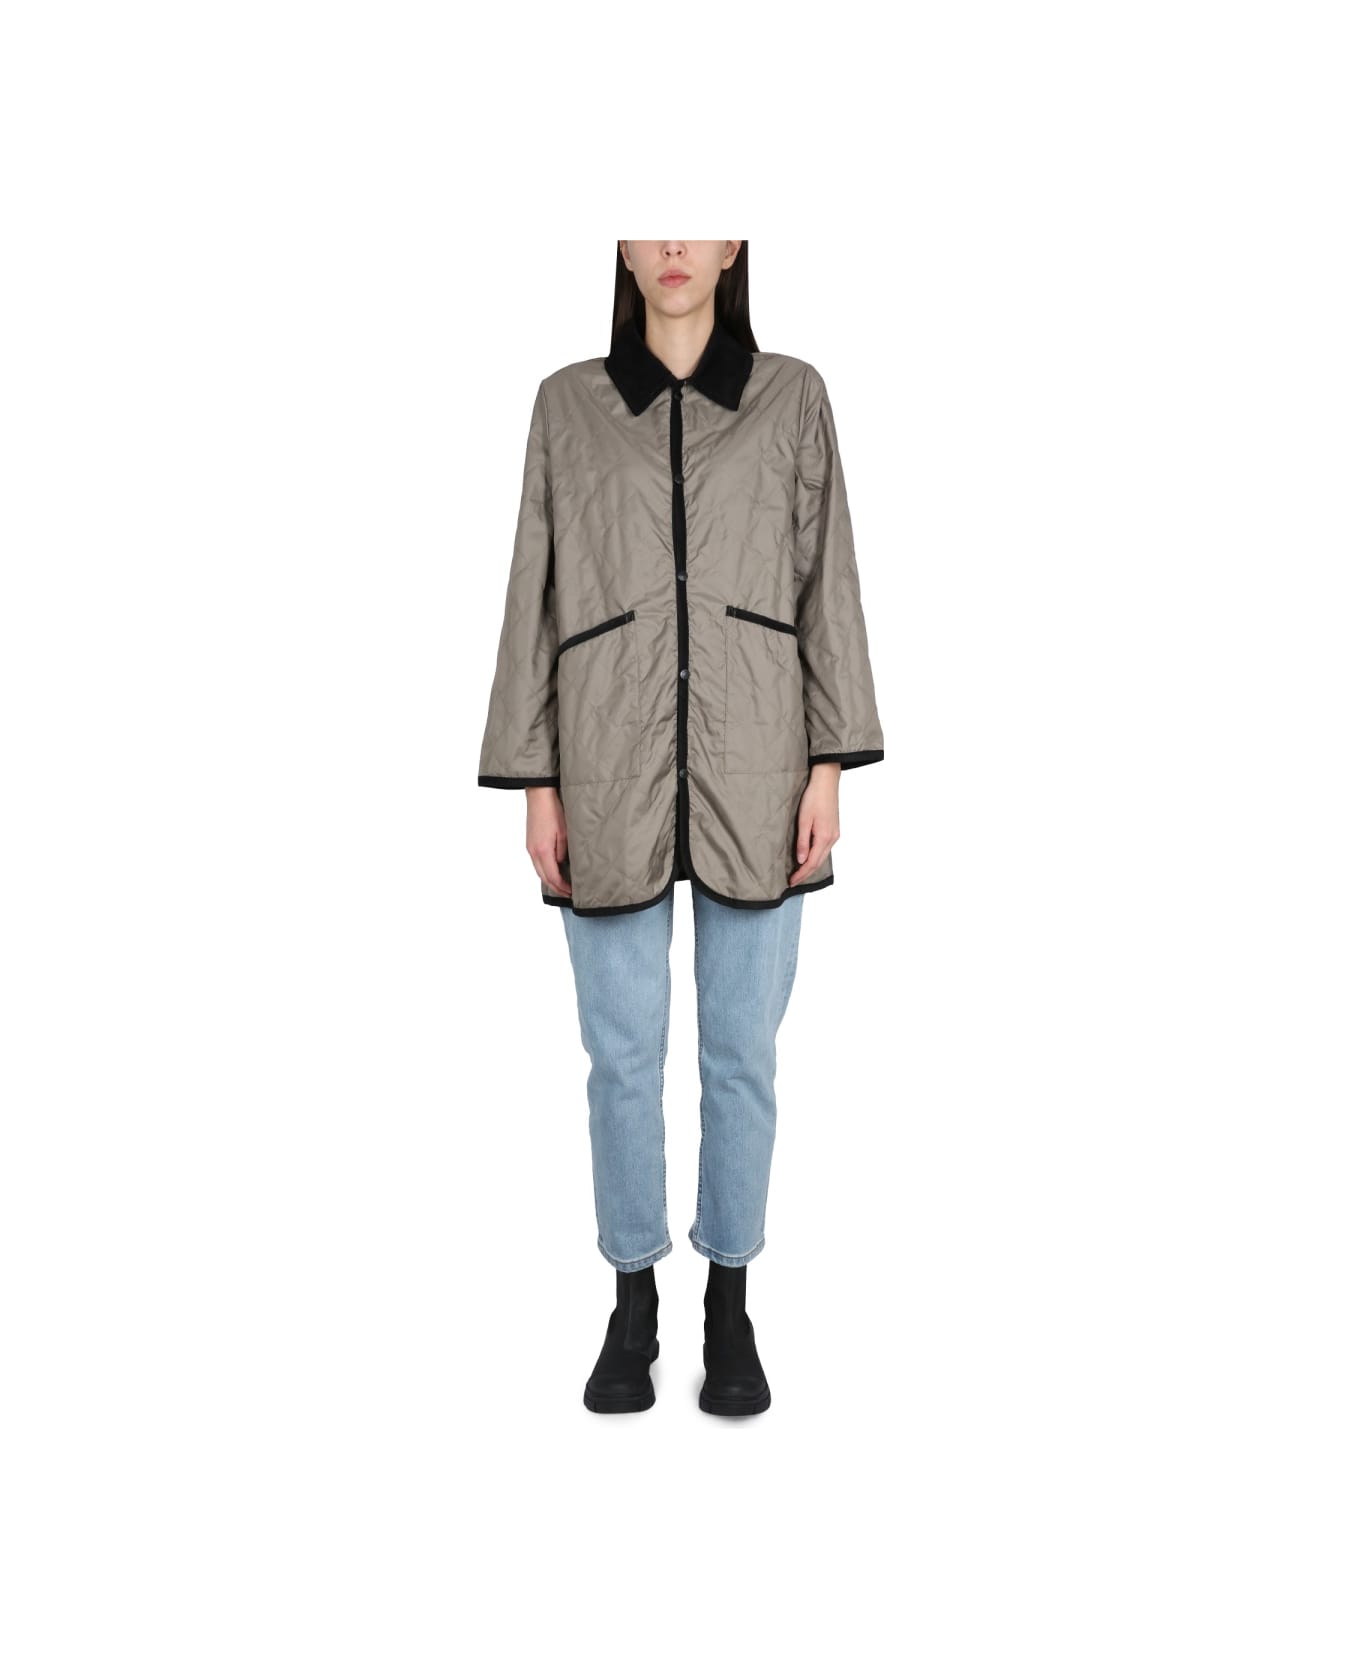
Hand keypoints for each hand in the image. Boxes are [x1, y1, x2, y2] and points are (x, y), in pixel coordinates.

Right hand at [526, 785, 570, 896]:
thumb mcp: (565, 833)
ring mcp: (529, 847)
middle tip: (568, 893)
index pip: (553, 877)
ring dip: (550, 880)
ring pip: (539, 871)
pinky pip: (536, 862)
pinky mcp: (530, 843)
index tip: (572, 892)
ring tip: (562, 885)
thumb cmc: (554, 811)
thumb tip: (561, 863)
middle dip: (556, 887)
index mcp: (543, 851)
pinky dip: (545, 870)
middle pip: (544, 877)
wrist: (539, 795)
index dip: (562, 887)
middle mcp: (533, 852)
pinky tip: (553, 870)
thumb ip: (563, 852)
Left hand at [788, 762, 840, 885]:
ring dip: (811, 866)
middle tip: (793, 881)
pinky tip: (809, 858)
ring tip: (799, 872)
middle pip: (818, 862)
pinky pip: (825, 849)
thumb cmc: (813, 797)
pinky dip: (816, 857)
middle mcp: (832, 838)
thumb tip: (801, 860)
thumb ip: (802, 841)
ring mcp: (835, 834)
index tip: (791, 881)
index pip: (812, 862)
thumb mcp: (804, 820)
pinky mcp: (834, 830)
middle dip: (806, 873)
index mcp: (824, 837)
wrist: (826, 782)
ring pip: (822, 856)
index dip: (801, 873)